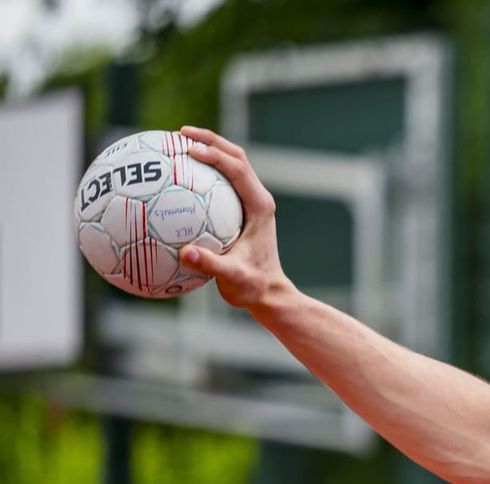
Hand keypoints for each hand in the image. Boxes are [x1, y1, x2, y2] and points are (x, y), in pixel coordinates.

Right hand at [176, 126, 293, 312]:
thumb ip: (211, 265)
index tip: (188, 148)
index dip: (215, 154)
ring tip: (175, 142)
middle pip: (235, 156)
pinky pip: (218, 183)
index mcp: (260, 206)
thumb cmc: (252, 286)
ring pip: (228, 165)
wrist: (267, 293)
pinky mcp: (240, 209)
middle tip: (179, 133)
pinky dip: (198, 173)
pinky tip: (171, 176)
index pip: (238, 169)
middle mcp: (257, 199)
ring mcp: (249, 202)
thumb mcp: (232, 277)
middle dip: (209, 140)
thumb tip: (185, 253)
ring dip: (206, 150)